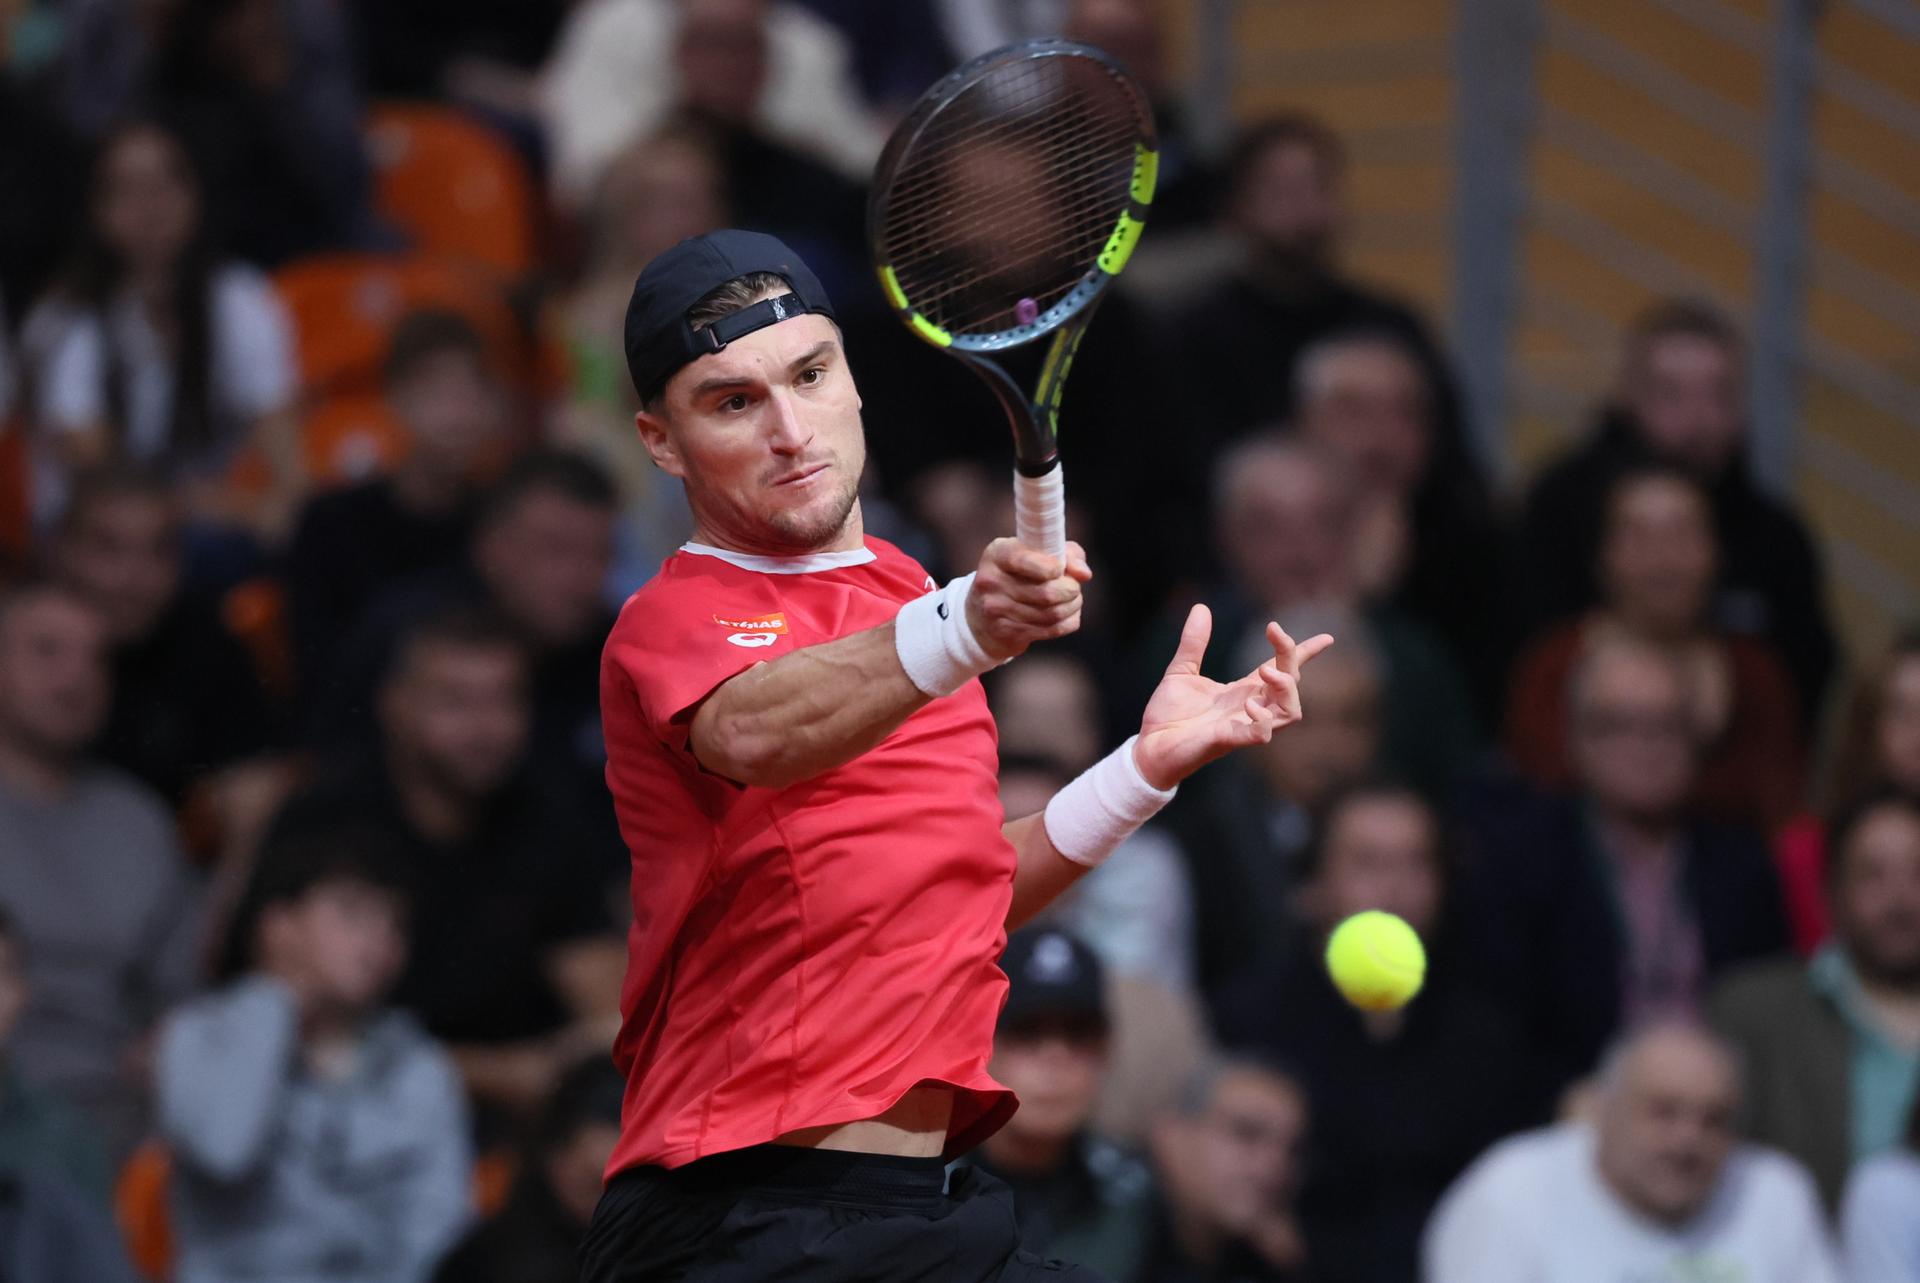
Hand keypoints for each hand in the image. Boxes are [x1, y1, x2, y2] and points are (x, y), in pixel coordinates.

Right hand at [965, 538, 1091, 660]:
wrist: (983, 614)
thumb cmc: (1019, 574)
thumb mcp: (1036, 553)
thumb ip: (1066, 554)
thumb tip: (1084, 574)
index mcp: (997, 554)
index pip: (1023, 559)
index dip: (1051, 566)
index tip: (1060, 568)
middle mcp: (992, 581)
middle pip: (1046, 592)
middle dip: (1070, 589)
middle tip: (1074, 586)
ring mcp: (997, 609)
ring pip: (1052, 613)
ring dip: (1072, 605)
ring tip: (1072, 599)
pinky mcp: (1007, 632)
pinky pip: (1052, 629)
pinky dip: (1069, 621)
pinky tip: (1066, 614)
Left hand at [1133, 605, 1333, 789]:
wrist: (1149, 746)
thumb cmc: (1169, 715)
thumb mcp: (1181, 670)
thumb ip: (1194, 642)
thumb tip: (1202, 607)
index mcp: (1243, 689)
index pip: (1283, 669)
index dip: (1305, 653)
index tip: (1327, 638)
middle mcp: (1251, 706)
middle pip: (1291, 683)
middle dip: (1291, 657)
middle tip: (1275, 634)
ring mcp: (1244, 725)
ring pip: (1290, 711)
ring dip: (1286, 687)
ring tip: (1266, 670)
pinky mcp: (1229, 741)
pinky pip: (1261, 735)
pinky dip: (1263, 720)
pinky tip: (1250, 703)